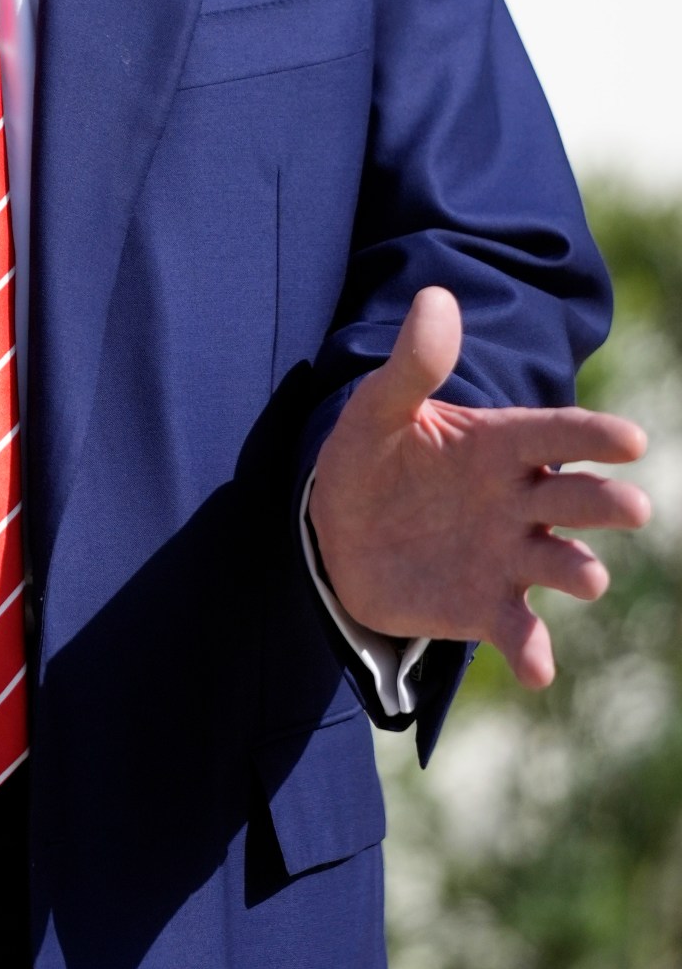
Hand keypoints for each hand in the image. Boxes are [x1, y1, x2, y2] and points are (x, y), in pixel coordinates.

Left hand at [309, 286, 649, 688]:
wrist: (337, 529)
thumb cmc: (370, 457)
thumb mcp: (378, 409)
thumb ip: (412, 365)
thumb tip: (436, 299)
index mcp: (502, 444)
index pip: (558, 434)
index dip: (594, 436)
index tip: (631, 440)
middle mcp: (520, 500)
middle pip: (575, 499)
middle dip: (605, 504)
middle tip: (630, 508)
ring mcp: (508, 555)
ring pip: (560, 564)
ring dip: (579, 571)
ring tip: (586, 578)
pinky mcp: (486, 606)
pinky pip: (517, 630)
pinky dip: (532, 650)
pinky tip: (538, 669)